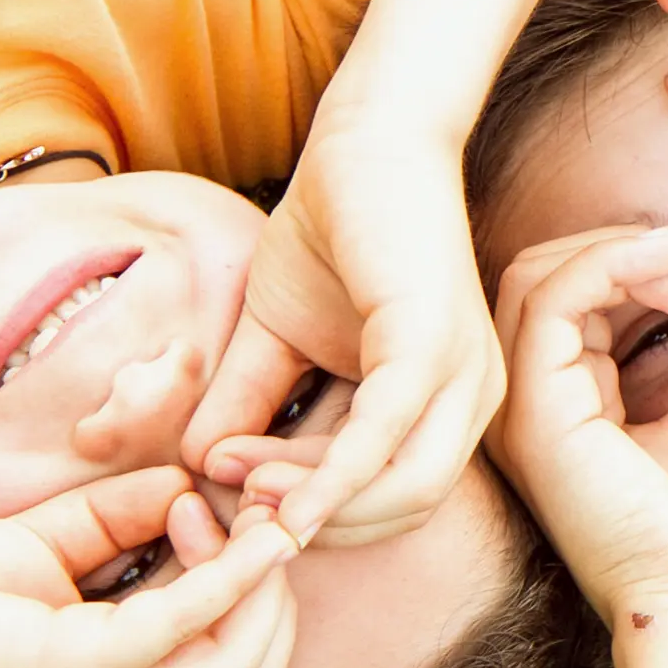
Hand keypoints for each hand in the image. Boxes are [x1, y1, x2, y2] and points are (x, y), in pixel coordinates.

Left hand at [0, 466, 299, 667]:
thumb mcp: (50, 551)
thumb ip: (120, 521)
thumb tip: (187, 485)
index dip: (257, 593)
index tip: (222, 519)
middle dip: (275, 592)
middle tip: (247, 518)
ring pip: (246, 663)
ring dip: (255, 580)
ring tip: (224, 517)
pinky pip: (187, 619)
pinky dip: (225, 570)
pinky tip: (222, 521)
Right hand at [182, 133, 505, 546]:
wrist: (362, 143)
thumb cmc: (331, 233)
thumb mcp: (275, 337)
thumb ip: (245, 404)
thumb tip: (197, 469)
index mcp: (445, 407)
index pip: (387, 499)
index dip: (310, 516)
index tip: (230, 504)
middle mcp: (470, 401)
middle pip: (401, 511)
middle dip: (316, 524)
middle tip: (234, 507)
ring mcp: (462, 375)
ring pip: (404, 492)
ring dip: (315, 504)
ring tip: (241, 483)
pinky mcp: (433, 345)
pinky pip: (385, 437)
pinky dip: (332, 479)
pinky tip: (281, 500)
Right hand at [484, 226, 667, 627]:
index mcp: (570, 406)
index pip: (574, 302)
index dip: (637, 266)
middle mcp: (532, 407)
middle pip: (543, 279)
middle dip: (624, 250)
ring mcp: (523, 410)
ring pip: (536, 278)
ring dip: (620, 252)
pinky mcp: (535, 414)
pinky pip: (548, 300)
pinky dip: (608, 263)